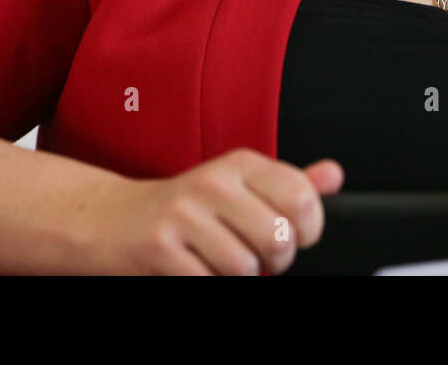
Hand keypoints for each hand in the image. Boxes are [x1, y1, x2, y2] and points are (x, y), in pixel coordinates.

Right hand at [86, 149, 343, 273]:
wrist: (113, 221)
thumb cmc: (186, 208)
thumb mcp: (239, 186)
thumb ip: (289, 184)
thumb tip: (334, 175)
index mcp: (241, 164)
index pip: (301, 199)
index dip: (307, 230)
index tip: (294, 236)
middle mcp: (214, 182)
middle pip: (278, 240)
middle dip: (274, 261)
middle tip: (256, 255)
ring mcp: (185, 215)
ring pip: (245, 268)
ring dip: (239, 277)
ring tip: (221, 261)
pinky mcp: (160, 248)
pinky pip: (210, 282)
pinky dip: (209, 283)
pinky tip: (197, 269)